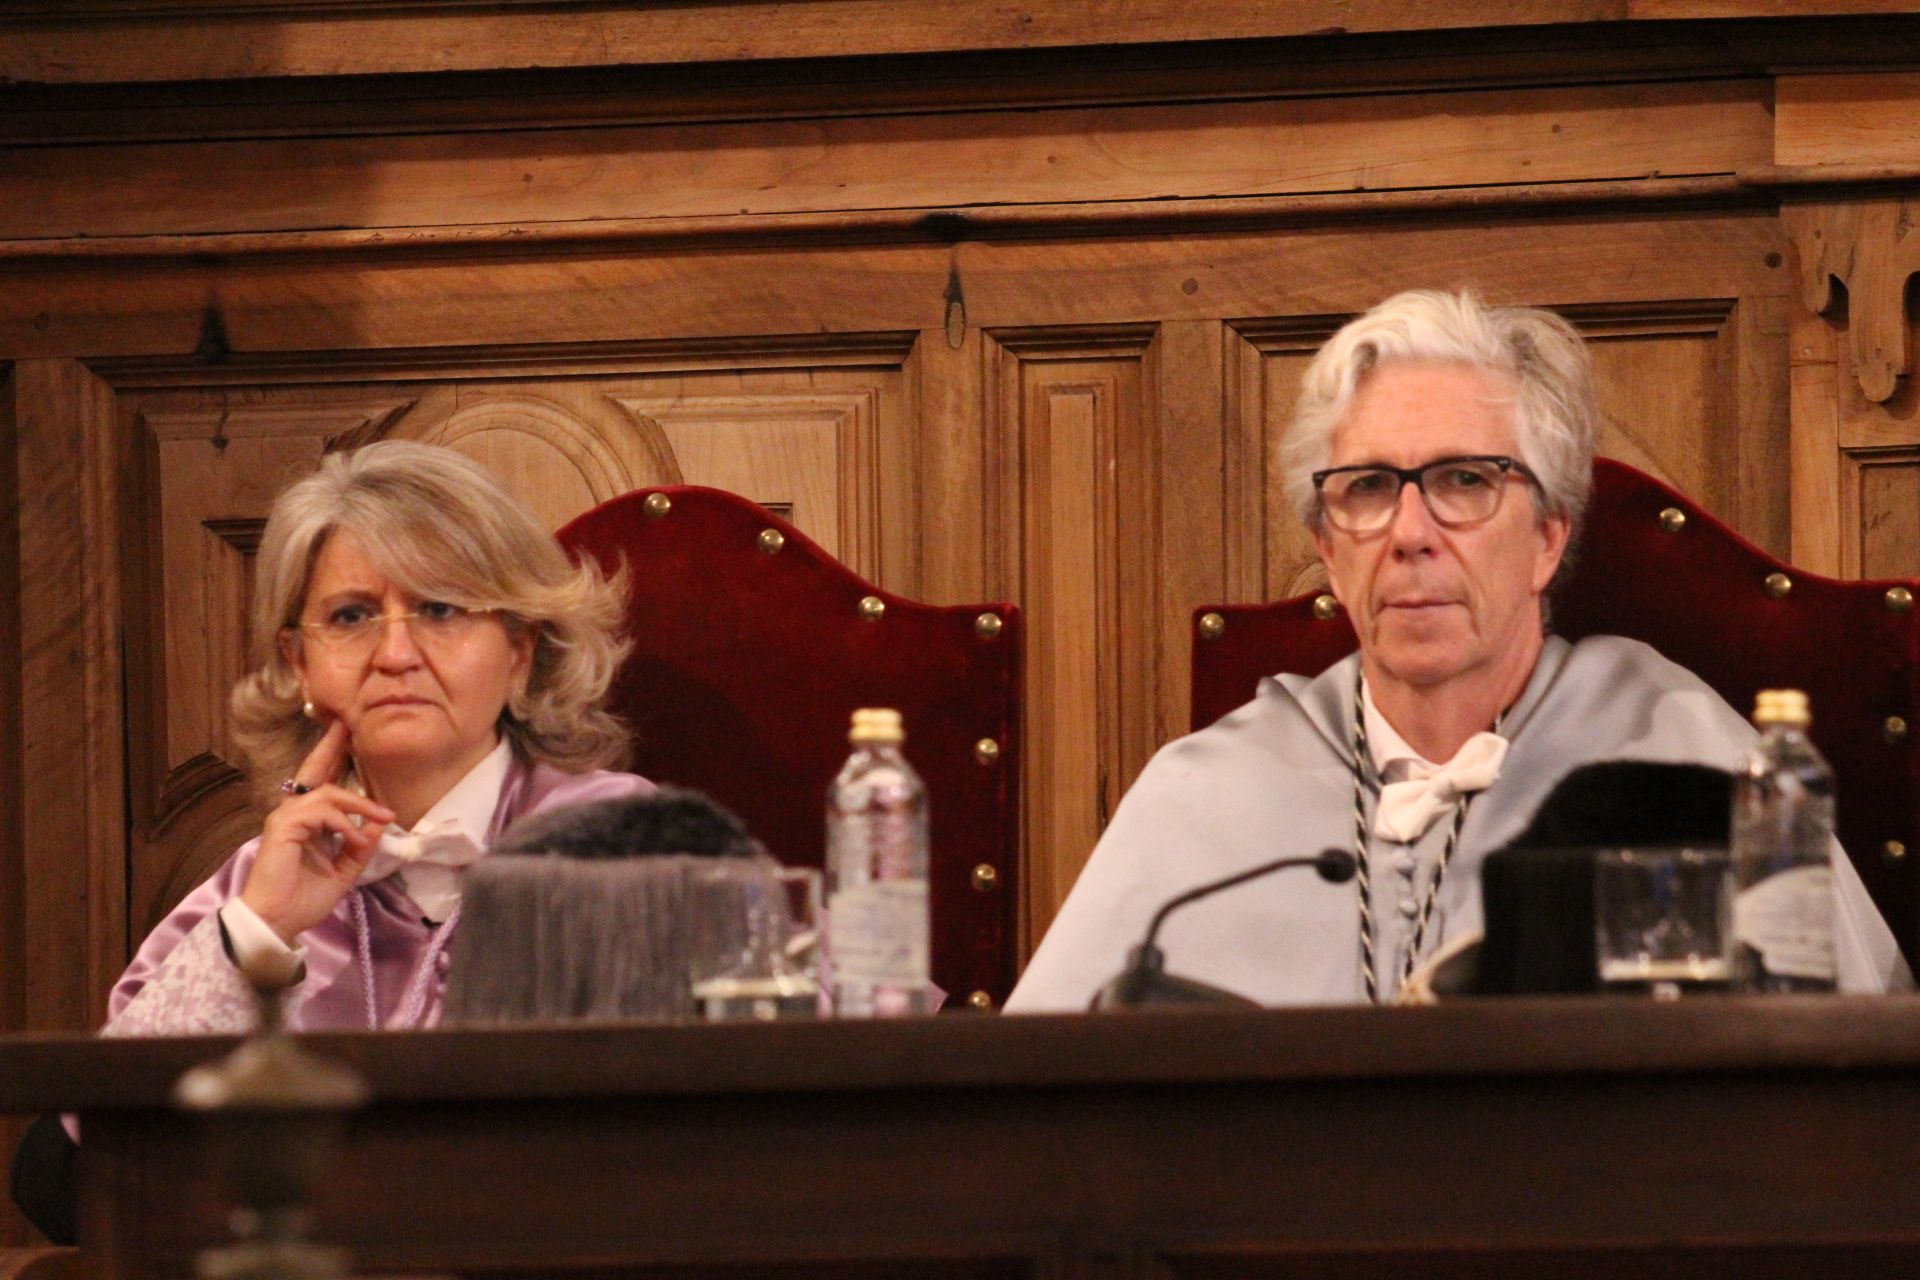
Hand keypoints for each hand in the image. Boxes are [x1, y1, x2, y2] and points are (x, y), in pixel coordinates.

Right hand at [239, 718, 395, 944]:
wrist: (277, 922)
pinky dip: (343, 823)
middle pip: (314, 771)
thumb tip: (380, 821)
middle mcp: (294, 813)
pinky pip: (320, 812)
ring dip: (360, 804)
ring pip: (328, 793)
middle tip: (347, 723)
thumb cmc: (304, 899)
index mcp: (308, 822)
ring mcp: (285, 818)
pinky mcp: (283, 827)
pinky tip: (355, 839)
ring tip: (383, 816)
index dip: (334, 759)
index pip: (323, 784)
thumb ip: (361, 845)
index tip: (349, 735)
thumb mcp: (344, 871)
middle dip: (332, 746)